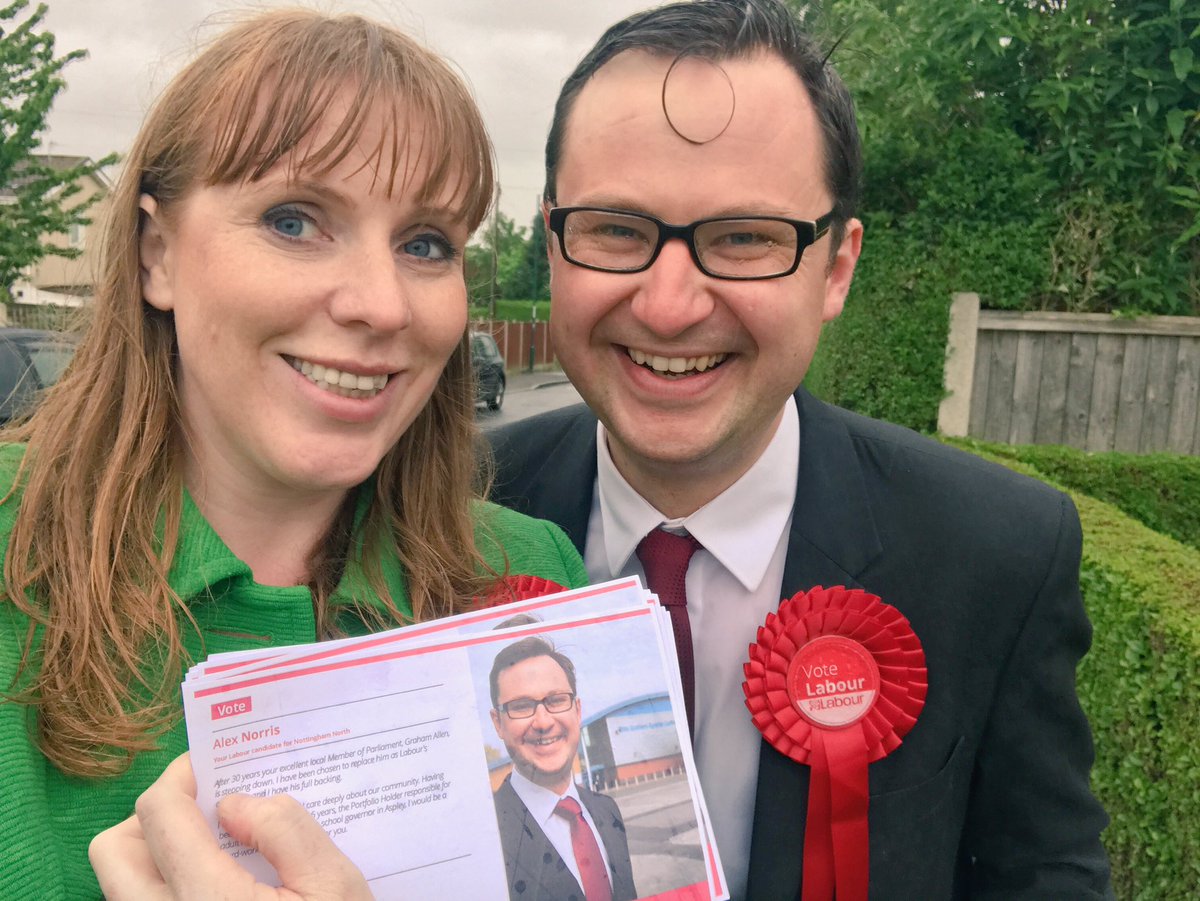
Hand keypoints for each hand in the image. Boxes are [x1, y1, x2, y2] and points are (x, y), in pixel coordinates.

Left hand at [89, 752, 371, 899]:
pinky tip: (216, 890)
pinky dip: (167, 890)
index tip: (213, 767)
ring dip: (156, 856)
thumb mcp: (337, 887)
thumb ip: (285, 830)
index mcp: (207, 900)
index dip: (181, 776)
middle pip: (114, 851)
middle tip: (204, 809)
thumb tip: (235, 805)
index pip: (157, 814)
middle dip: (153, 816)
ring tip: (212, 850)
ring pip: (122, 889)